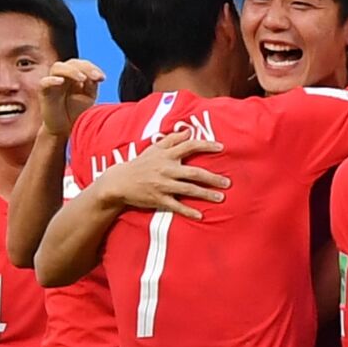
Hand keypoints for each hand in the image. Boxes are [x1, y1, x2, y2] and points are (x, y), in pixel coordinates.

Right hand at [40, 59, 104, 136]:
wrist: (64, 128)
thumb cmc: (76, 111)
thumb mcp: (88, 97)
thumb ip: (91, 86)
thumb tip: (95, 76)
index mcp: (75, 75)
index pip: (83, 64)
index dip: (93, 68)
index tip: (102, 78)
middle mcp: (64, 76)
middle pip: (72, 63)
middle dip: (85, 68)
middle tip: (95, 77)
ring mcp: (53, 83)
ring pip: (57, 67)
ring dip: (71, 71)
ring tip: (82, 79)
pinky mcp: (44, 92)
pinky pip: (44, 82)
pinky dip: (52, 80)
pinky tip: (61, 81)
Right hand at [99, 130, 229, 219]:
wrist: (119, 182)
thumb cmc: (140, 164)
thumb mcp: (154, 148)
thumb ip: (172, 139)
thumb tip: (188, 131)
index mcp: (167, 155)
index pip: (189, 146)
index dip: (206, 145)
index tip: (221, 147)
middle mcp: (167, 169)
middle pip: (194, 172)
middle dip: (212, 178)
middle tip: (227, 183)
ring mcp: (163, 185)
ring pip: (188, 189)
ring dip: (206, 194)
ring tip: (221, 197)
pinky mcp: (158, 199)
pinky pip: (176, 206)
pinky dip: (188, 211)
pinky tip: (200, 215)